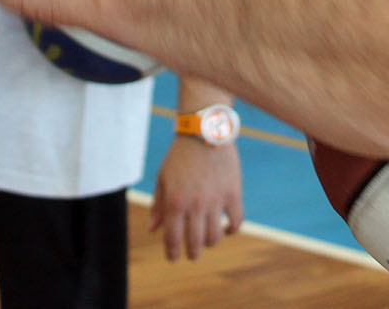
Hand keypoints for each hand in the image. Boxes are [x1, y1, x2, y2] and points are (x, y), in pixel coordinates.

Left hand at [150, 136, 242, 260]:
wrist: (204, 131)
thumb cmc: (180, 156)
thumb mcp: (163, 179)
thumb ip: (158, 205)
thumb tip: (152, 230)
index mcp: (175, 202)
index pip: (173, 238)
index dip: (172, 252)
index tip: (174, 258)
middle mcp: (195, 205)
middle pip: (195, 242)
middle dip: (192, 252)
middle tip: (192, 254)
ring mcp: (215, 200)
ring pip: (215, 236)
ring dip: (210, 242)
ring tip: (208, 239)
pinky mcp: (233, 193)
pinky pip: (236, 221)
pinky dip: (231, 229)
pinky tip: (226, 228)